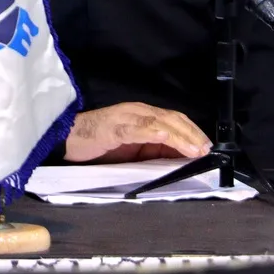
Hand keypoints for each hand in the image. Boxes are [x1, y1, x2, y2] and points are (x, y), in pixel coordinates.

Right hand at [63, 103, 212, 162]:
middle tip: (206, 150)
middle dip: (192, 134)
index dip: (192, 132)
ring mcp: (126, 117)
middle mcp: (138, 112)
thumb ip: (151, 151)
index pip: (174, 120)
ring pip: (161, 122)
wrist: (66, 139)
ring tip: (194, 149)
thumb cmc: (97, 145)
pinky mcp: (114, 126)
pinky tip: (166, 138)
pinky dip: (155, 132)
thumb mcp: (131, 149)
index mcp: (143, 116)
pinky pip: (139, 128)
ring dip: (180, 136)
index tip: (206, 147)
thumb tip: (178, 161)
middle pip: (172, 119)